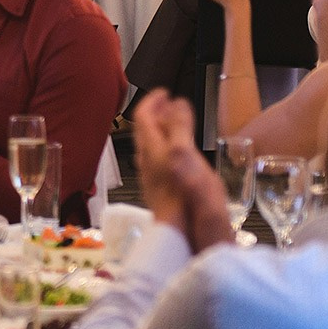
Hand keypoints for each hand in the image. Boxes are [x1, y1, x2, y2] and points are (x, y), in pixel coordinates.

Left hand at [130, 91, 232, 251]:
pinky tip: (177, 155)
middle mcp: (147, 161)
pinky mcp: (158, 191)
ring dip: (160, 130)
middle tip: (170, 103)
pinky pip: (156, 161)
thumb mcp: (184, 155)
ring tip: (176, 124)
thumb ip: (179, 128)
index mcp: (153, 149)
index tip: (165, 91)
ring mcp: (151, 177)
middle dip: (155, 113)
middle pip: (144, 131)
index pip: (142, 116)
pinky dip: (165, 147)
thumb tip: (176, 102)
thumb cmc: (183, 196)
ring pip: (149, 146)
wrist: (179, 237)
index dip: (152, 100)